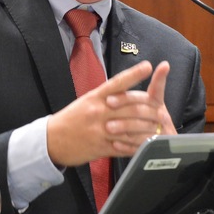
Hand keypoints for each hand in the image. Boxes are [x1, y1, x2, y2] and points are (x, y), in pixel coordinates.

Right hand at [46, 61, 175, 166]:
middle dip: (149, 109)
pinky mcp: (101, 147)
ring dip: (147, 128)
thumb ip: (106, 96)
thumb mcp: (86, 101)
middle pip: (130, 106)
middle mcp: (99, 111)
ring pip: (131, 127)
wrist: (52, 140)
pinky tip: (146, 144)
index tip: (148, 66)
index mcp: (95, 97)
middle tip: (161, 110)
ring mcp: (101, 130)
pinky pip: (124, 146)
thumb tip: (126, 91)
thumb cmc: (71, 118)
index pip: (117, 82)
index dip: (134, 74)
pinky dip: (136, 146)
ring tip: (158, 127)